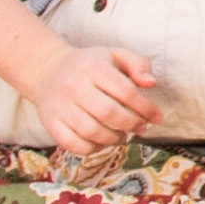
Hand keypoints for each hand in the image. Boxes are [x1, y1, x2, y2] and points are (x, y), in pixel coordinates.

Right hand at [27, 45, 161, 154]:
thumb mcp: (116, 55)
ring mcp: (59, 106)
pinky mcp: (50, 122)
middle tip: (142, 128)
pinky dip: (91, 148)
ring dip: (113, 139)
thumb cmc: (91, 65)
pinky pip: (72, 144)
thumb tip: (151, 83)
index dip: (145, 108)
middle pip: (108, 113)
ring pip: (91, 131)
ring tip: (123, 136)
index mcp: (93, 67)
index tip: (156, 117)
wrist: (48, 71)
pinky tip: (102, 142)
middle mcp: (73, 86)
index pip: (125, 91)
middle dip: (131, 124)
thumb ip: (139, 64)